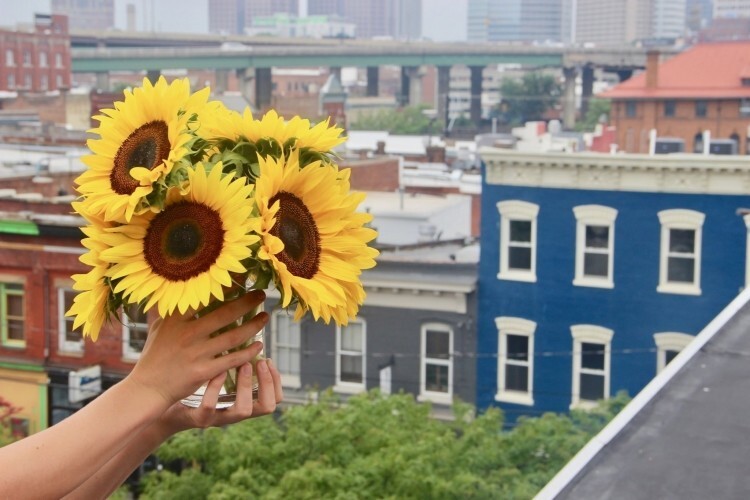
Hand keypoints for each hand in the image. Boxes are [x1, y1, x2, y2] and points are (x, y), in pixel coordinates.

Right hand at [127, 290, 269, 405]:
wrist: (148, 388)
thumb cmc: (154, 355)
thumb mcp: (158, 327)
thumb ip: (168, 308)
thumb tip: (171, 285)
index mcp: (176, 319)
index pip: (205, 297)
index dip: (225, 286)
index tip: (242, 278)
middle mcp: (187, 334)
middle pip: (225, 314)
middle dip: (248, 302)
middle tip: (262, 295)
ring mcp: (197, 353)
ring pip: (234, 336)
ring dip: (254, 325)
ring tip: (265, 317)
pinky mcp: (204, 371)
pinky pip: (232, 358)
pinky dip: (249, 351)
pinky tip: (259, 345)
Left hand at [157, 358, 283, 433]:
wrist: (162, 403)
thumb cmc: (189, 382)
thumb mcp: (213, 371)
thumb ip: (229, 356)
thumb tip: (244, 324)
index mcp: (242, 401)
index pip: (274, 398)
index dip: (276, 380)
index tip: (268, 359)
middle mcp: (234, 412)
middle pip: (266, 407)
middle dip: (267, 383)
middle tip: (260, 360)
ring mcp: (217, 418)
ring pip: (243, 410)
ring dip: (246, 386)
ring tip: (244, 364)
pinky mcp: (198, 418)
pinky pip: (210, 407)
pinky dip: (215, 388)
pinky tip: (216, 371)